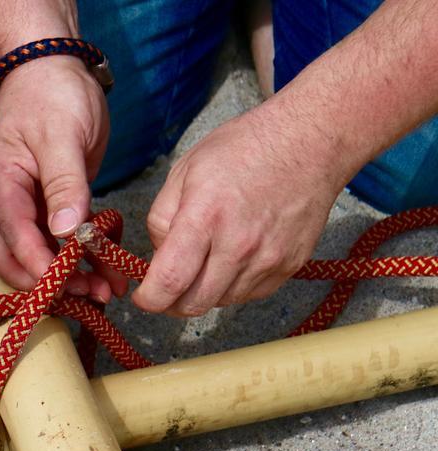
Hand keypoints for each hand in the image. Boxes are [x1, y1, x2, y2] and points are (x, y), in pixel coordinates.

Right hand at [0, 56, 125, 301]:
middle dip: (48, 284)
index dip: (38, 267)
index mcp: (3, 185)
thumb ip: (63, 185)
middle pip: (14, 259)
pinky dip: (81, 258)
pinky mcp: (52, 202)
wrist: (52, 66)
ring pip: (38, 255)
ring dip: (67, 277)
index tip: (68, 285)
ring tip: (104, 291)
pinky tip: (107, 268)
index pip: (13, 239)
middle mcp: (9, 201)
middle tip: (88, 296)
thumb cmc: (51, 93)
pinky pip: (61, 240)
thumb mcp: (61, 135)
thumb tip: (65, 232)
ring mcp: (29, 204)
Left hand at [133, 103, 348, 315]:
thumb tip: (157, 258)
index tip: (143, 296)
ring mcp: (268, 259)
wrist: (311, 141)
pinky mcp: (290, 266)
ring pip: (221, 302)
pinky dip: (233, 284)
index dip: (149, 299)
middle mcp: (238, 245)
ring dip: (205, 291)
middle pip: (194, 304)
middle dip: (172, 302)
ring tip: (206, 259)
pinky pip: (250, 294)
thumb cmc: (244, 149)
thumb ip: (161, 219)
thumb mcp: (184, 171)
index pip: (169, 283)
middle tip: (167, 286)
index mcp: (205, 218)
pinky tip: (233, 256)